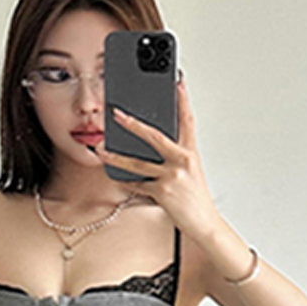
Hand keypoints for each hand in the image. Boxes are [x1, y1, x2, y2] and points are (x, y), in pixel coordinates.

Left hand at [92, 73, 219, 242]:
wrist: (204, 223)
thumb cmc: (197, 199)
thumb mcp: (191, 172)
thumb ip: (176, 157)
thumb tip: (155, 147)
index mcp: (191, 152)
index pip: (187, 120)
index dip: (182, 100)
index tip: (177, 82)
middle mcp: (182, 160)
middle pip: (154, 136)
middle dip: (132, 123)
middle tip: (116, 113)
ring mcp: (172, 176)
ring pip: (137, 163)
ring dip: (116, 157)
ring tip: (101, 150)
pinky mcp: (162, 192)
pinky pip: (137, 184)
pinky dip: (125, 181)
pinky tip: (115, 175)